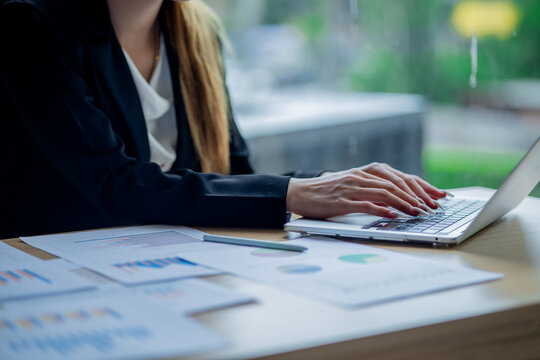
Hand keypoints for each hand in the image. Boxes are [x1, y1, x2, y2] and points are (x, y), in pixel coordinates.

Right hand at [286, 163, 445, 218]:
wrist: (299, 192)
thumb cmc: (326, 192)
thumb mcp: (352, 186)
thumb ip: (372, 190)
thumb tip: (396, 202)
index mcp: (365, 172)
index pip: (399, 177)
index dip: (421, 187)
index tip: (437, 196)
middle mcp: (361, 177)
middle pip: (396, 184)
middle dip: (417, 196)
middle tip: (432, 208)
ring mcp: (351, 188)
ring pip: (384, 193)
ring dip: (404, 203)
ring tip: (418, 212)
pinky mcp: (342, 201)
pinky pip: (365, 204)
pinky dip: (381, 210)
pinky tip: (393, 215)